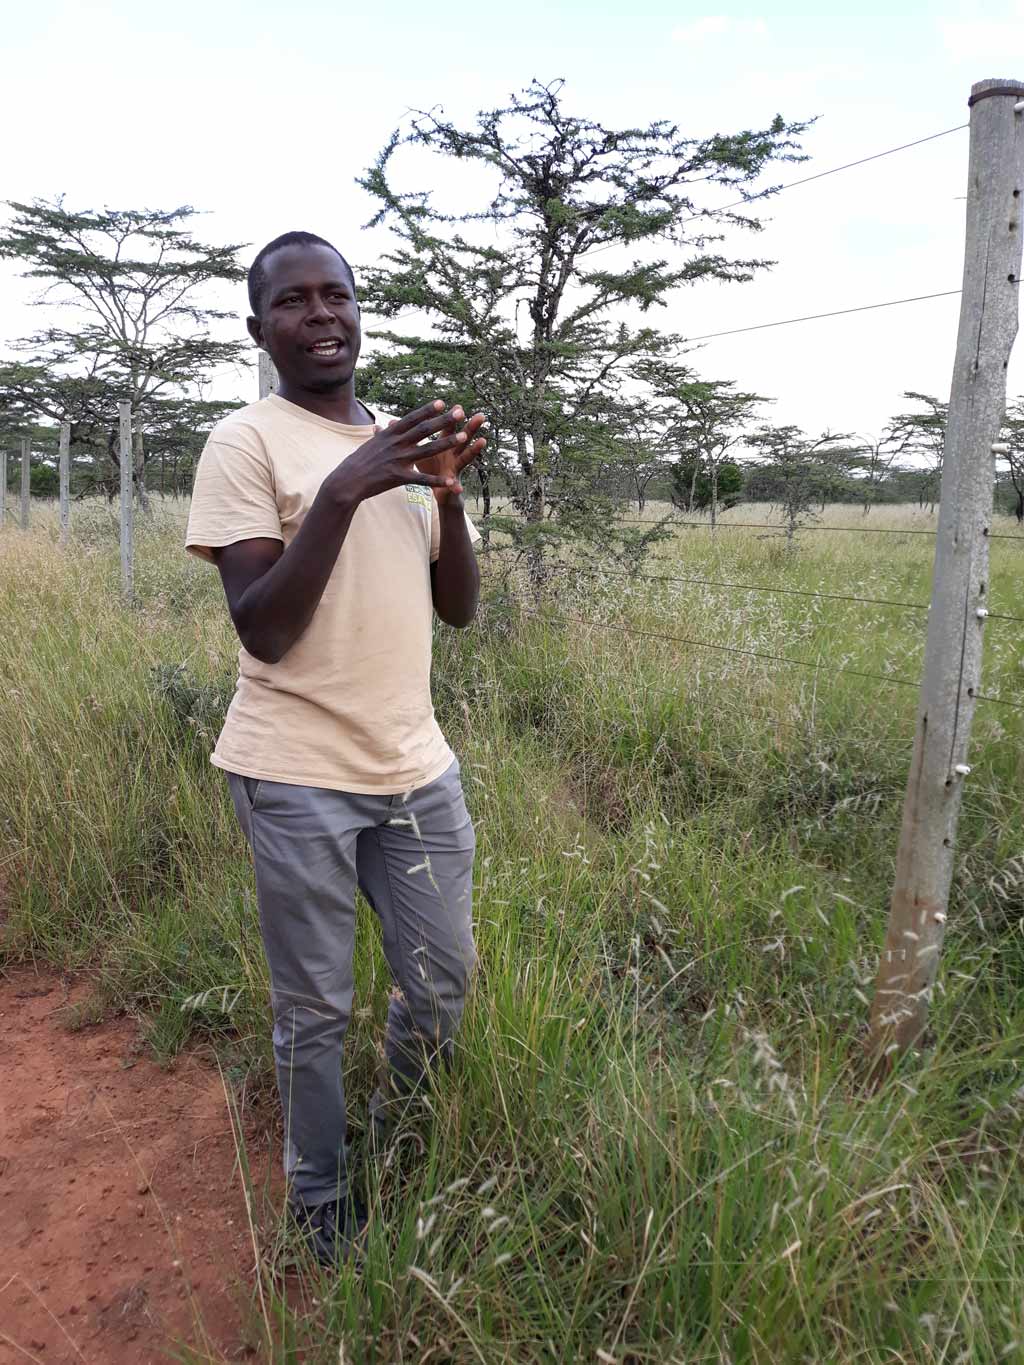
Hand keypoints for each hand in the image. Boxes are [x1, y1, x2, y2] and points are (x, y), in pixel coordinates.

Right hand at [321, 400, 472, 508]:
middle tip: (460, 412)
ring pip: (427, 450)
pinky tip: (451, 481)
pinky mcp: (398, 477)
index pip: (411, 419)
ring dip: (446, 443)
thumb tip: (384, 425)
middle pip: (423, 430)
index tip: (442, 402)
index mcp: (390, 434)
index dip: (427, 410)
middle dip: (443, 420)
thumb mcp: (371, 444)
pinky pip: (421, 478)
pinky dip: (437, 480)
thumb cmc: (359, 462)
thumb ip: (382, 435)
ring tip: (463, 437)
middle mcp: (395, 444)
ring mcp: (398, 460)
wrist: (347, 481)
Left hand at [416, 410, 486, 504]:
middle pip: (464, 438)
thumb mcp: (418, 451)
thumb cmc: (428, 468)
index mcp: (443, 445)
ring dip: (475, 450)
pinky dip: (455, 488)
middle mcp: (453, 455)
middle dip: (471, 427)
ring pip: (466, 458)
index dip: (450, 418)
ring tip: (483, 441)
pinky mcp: (451, 486)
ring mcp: (454, 470)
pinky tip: (459, 489)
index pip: (448, 429)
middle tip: (481, 416)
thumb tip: (391, 421)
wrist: (436, 492)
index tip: (456, 406)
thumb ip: (409, 436)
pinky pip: (454, 486)